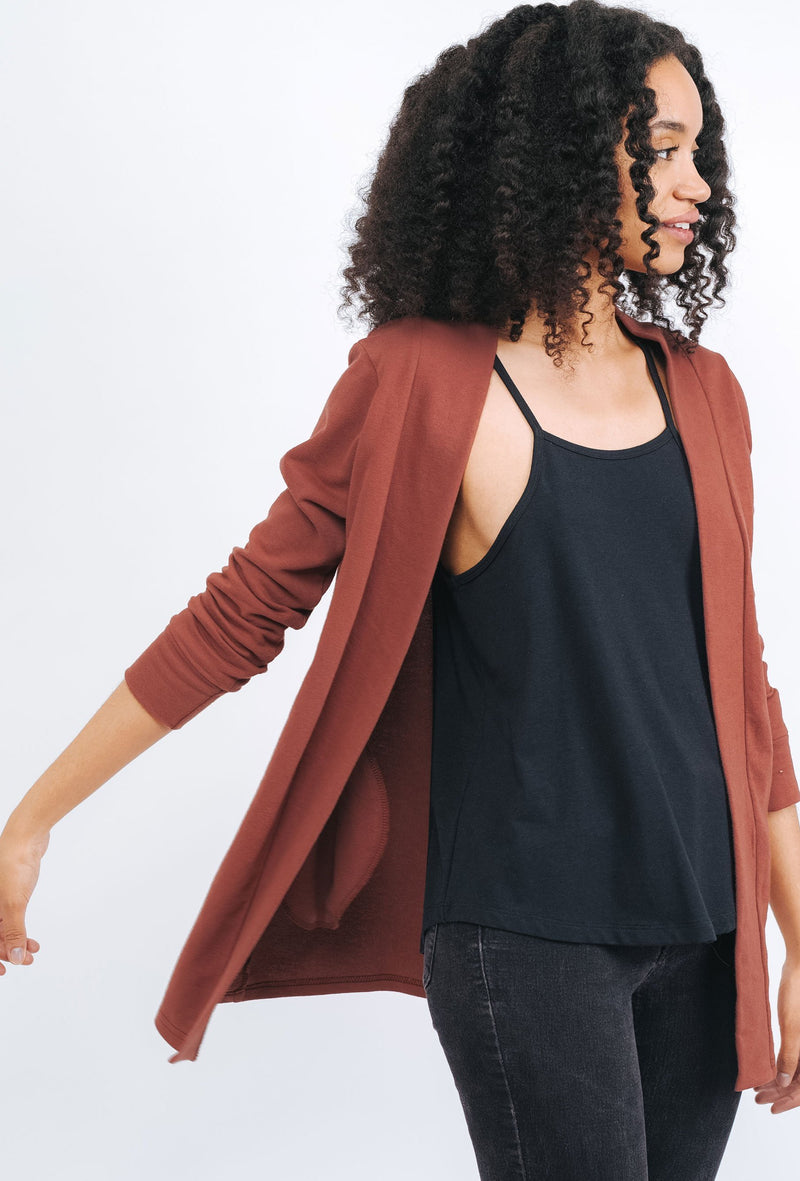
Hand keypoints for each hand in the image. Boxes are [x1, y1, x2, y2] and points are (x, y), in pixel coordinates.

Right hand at [0, 829, 47, 973]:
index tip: (3, 971)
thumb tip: (14, 958)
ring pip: (2, 929)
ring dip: (16, 943)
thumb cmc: (13, 864)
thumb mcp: (13, 903)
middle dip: (7, 952)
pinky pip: (9, 918)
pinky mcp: (7, 893)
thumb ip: (14, 932)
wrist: (26, 836)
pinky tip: (31, 939)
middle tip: (25, 961)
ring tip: (32, 953)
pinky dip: (19, 930)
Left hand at [753, 957, 799, 1112]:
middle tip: (758, 1098)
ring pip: (796, 1072)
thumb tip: (782, 1083)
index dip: (789, 1102)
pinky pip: (795, 1059)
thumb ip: (789, 1057)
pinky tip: (767, 1071)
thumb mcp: (792, 1029)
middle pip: (799, 1083)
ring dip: (778, 1082)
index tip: (771, 1108)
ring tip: (758, 1087)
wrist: (799, 967)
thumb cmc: (797, 994)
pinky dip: (781, 1067)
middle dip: (779, 1093)